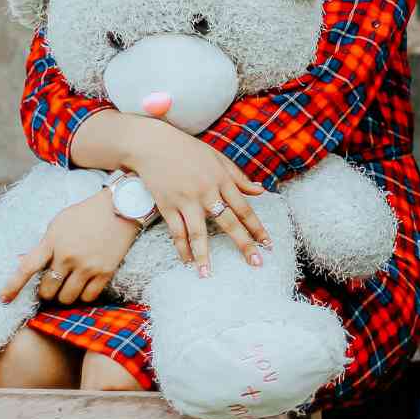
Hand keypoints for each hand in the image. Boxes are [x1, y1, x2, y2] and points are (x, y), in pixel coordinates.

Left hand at [0, 190, 139, 304]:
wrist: (120, 207)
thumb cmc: (86, 214)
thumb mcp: (58, 224)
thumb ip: (44, 245)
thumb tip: (26, 263)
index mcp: (53, 242)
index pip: (27, 268)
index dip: (13, 286)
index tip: (4, 299)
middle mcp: (68, 256)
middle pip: (48, 290)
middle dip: (46, 292)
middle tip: (50, 287)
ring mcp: (87, 266)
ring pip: (67, 298)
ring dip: (63, 297)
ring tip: (67, 288)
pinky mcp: (105, 272)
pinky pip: (88, 297)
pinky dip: (83, 296)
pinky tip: (83, 288)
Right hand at [119, 116, 269, 276]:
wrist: (151, 144)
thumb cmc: (187, 150)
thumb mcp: (217, 157)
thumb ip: (239, 177)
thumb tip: (261, 190)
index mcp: (222, 179)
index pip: (244, 208)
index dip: (257, 228)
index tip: (268, 245)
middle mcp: (206, 191)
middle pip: (228, 223)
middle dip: (244, 245)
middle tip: (255, 263)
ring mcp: (186, 199)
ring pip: (198, 232)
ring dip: (203, 255)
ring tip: (207, 274)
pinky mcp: (167, 205)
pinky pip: (176, 231)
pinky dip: (181, 247)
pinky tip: (187, 260)